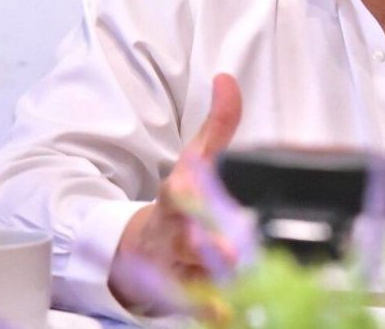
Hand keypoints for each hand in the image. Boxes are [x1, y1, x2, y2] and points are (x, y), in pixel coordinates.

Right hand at [109, 73, 242, 313]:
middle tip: (233, 253)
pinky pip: (201, 310)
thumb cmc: (179, 198)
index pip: (179, 193)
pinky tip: (228, 317)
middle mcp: (173, 234)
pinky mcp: (185, 298)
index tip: (195, 190)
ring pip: (198, 281)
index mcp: (176, 197)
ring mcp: (178, 270)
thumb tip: (226, 79)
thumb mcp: (195, 158)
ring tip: (244, 285)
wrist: (139, 247)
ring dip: (220, 284)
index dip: (189, 193)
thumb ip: (217, 123)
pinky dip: (214, 315)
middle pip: (188, 243)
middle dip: (209, 249)